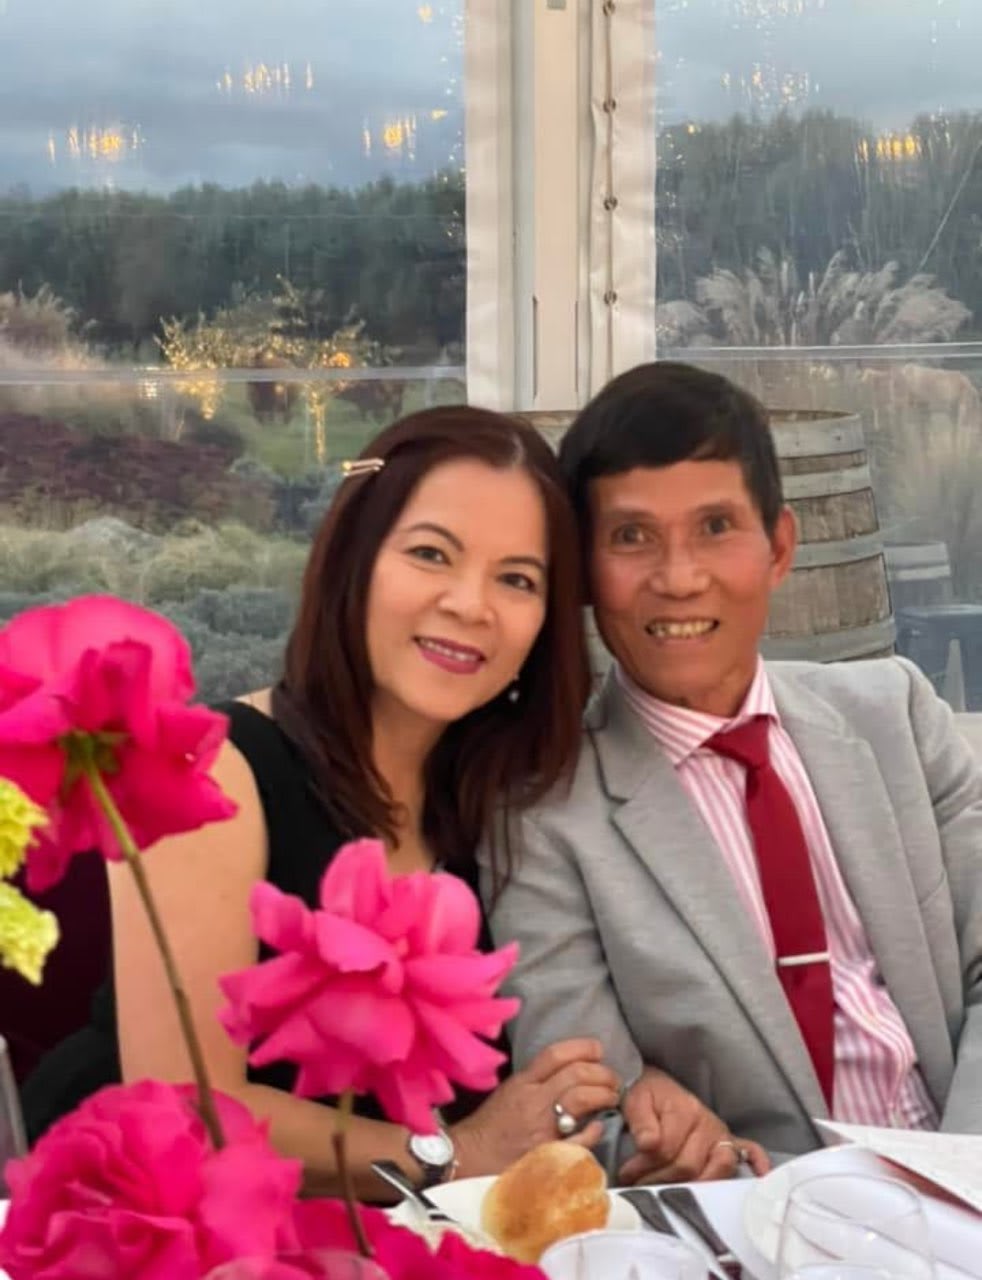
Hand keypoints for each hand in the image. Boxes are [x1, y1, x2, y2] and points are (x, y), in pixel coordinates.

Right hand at [451, 1038, 621, 1176]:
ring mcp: (541, 1127)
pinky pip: (578, 1139)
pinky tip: (599, 1128)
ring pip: (580, 1098)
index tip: (598, 1050)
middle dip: (602, 1072)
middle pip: (575, 1074)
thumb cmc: (489, 1129)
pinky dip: (594, 1131)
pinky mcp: (546, 1154)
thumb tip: (570, 1074)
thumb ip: (536, 1082)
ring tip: (612, 1097)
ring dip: (603, 1095)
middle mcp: (533, 1100)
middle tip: (613, 1079)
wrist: (466, 1160)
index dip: (582, 1047)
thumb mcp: (509, 1093)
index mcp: (522, 1083)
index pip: (555, 1054)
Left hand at [618, 1066, 770, 1183]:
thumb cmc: (647, 1094)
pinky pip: (751, 1152)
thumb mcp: (636, 1100)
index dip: (644, 1165)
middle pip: (689, 1166)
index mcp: (685, 1109)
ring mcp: (722, 1135)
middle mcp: (708, 1123)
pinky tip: (757, 1174)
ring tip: (667, 1189)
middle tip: (638, 1184)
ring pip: (717, 1170)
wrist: (657, 1084)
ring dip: (692, 1185)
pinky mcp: (729, 1143)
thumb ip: (640, 1121)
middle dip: (660, 1179)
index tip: (626, 1173)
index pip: (667, 1150)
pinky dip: (755, 1163)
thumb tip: (648, 1145)